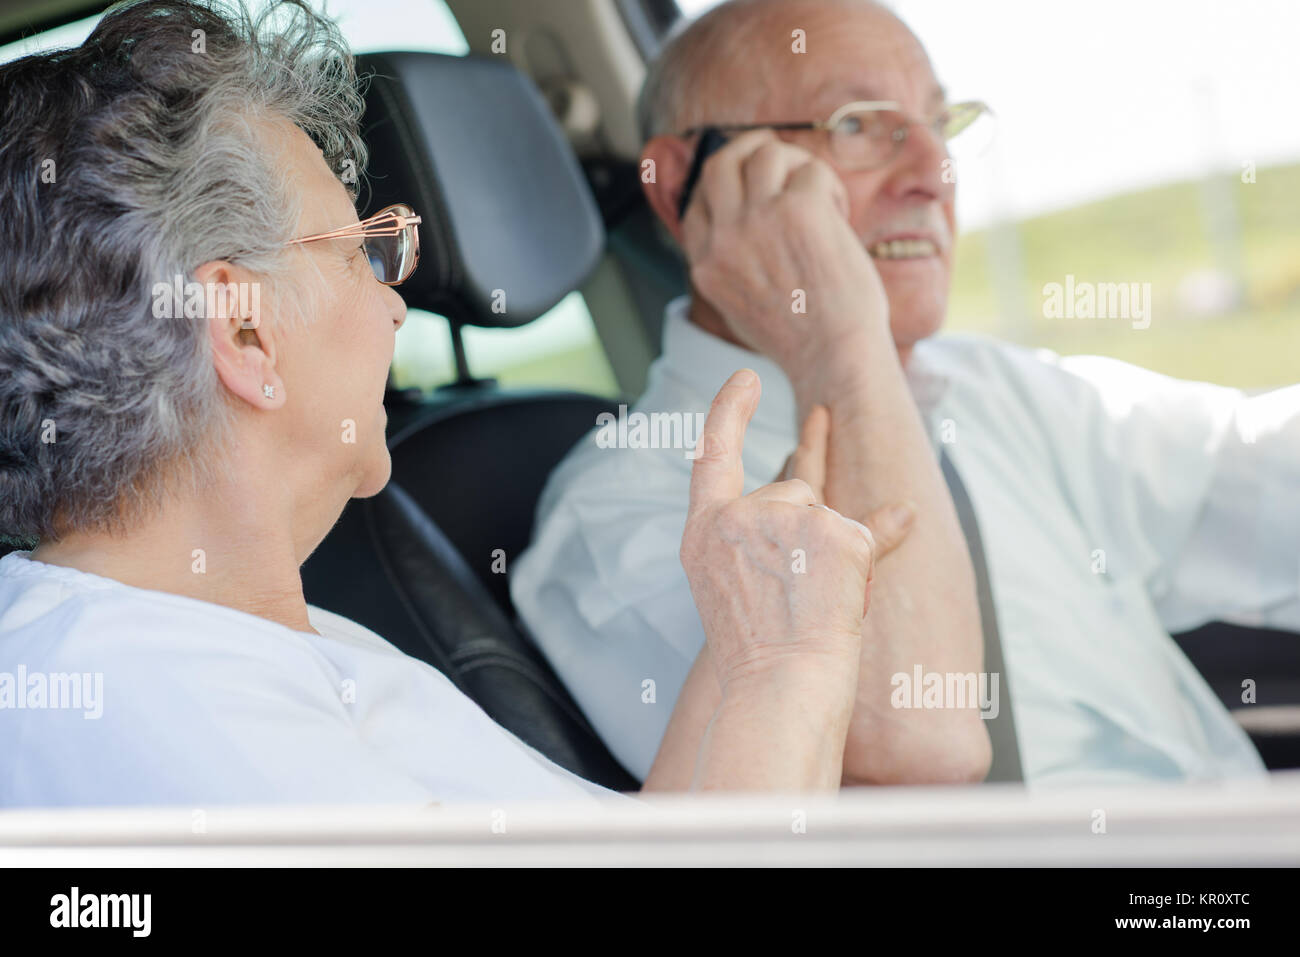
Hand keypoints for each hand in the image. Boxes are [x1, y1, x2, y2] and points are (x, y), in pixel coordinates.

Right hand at [679, 130, 888, 381]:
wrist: (834, 357)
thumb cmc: (802, 341)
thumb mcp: (741, 311)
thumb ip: (732, 270)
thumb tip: (738, 234)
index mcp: (706, 266)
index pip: (695, 204)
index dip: (724, 185)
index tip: (750, 185)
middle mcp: (724, 240)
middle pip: (720, 164)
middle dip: (749, 149)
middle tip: (778, 154)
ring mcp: (758, 221)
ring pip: (765, 154)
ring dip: (796, 165)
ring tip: (820, 194)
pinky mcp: (799, 209)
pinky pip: (811, 171)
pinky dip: (829, 186)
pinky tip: (839, 214)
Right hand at [679, 370, 915, 690]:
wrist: (778, 688)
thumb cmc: (756, 650)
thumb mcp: (734, 583)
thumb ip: (771, 527)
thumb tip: (860, 488)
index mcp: (704, 531)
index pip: (713, 454)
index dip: (729, 413)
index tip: (746, 380)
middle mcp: (739, 515)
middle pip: (792, 492)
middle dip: (807, 530)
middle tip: (791, 596)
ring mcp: (787, 519)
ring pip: (829, 515)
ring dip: (834, 555)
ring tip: (812, 606)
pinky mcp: (834, 533)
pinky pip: (871, 533)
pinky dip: (884, 540)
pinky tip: (891, 536)